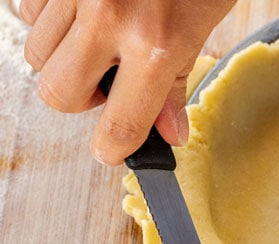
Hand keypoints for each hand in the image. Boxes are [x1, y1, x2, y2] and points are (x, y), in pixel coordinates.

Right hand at [19, 0, 235, 164]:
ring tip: (100, 39)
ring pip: (36, 54)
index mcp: (155, 44)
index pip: (120, 124)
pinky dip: (51, 20)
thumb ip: (176, 83)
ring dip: (65, 58)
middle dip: (81, 100)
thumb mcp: (203, 27)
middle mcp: (107, 17)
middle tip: (111, 83)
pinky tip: (83, 10)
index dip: (113, 147)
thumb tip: (167, 134)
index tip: (112, 148)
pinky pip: (29, 11)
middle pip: (57, 94)